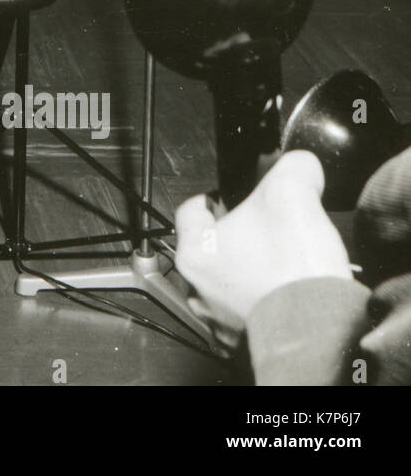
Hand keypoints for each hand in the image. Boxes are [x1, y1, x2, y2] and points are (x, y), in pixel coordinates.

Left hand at [174, 150, 352, 340]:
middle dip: (237, 238)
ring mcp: (219, 320)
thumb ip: (292, 168)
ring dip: (249, 274)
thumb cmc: (294, 270)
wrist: (320, 329)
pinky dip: (265, 303)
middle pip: (210, 249)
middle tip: (265, 232)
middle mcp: (197, 290)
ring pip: (228, 284)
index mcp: (194, 252)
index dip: (212, 198)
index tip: (225, 198)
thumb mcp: (294, 193)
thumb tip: (301, 165)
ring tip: (279, 266)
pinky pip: (248, 315)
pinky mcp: (246, 345)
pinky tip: (287, 294)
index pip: (190, 212)